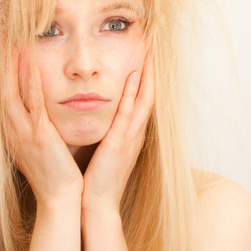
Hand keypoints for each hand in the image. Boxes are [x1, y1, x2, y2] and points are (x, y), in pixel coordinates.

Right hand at [0, 39, 82, 205]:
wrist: (60, 198)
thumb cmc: (54, 173)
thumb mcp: (39, 146)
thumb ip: (34, 126)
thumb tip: (36, 112)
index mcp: (11, 132)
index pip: (0, 93)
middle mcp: (11, 130)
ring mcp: (23, 133)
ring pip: (11, 91)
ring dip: (10, 64)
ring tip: (10, 39)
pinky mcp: (39, 136)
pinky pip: (33, 104)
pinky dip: (30, 81)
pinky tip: (31, 62)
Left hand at [82, 54, 154, 213]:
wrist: (96, 205)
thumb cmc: (97, 180)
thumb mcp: (106, 151)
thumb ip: (108, 133)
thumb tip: (104, 118)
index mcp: (131, 134)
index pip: (143, 99)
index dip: (147, 77)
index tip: (146, 55)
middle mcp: (136, 132)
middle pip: (149, 94)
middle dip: (152, 70)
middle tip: (154, 45)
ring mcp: (131, 137)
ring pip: (144, 99)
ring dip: (148, 75)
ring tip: (150, 52)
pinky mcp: (120, 143)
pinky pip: (129, 113)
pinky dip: (133, 93)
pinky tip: (134, 76)